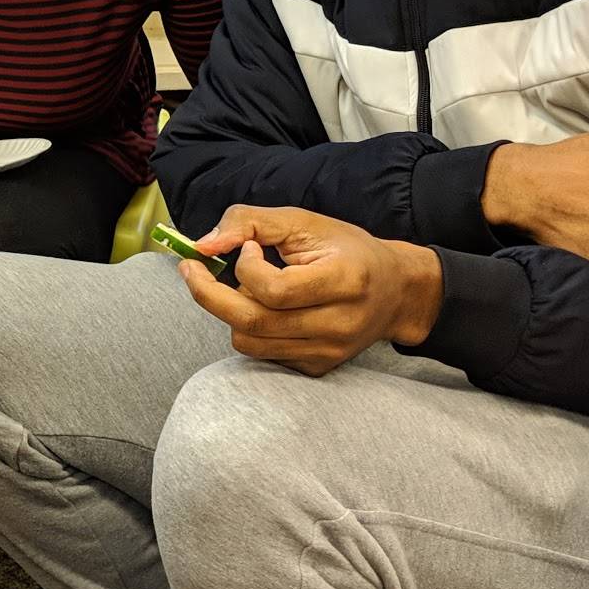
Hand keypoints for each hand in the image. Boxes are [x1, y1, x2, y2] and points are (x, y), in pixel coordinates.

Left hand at [181, 205, 443, 376]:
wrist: (396, 292)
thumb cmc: (346, 249)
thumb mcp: (303, 221)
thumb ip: (248, 221)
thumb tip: (202, 245)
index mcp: (344, 280)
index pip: (274, 290)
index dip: (245, 267)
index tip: (246, 247)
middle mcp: (338, 324)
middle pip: (253, 322)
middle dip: (209, 294)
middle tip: (192, 269)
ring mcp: (328, 352)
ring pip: (250, 342)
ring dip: (229, 311)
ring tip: (243, 286)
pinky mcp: (318, 367)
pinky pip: (262, 354)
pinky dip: (249, 328)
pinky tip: (263, 306)